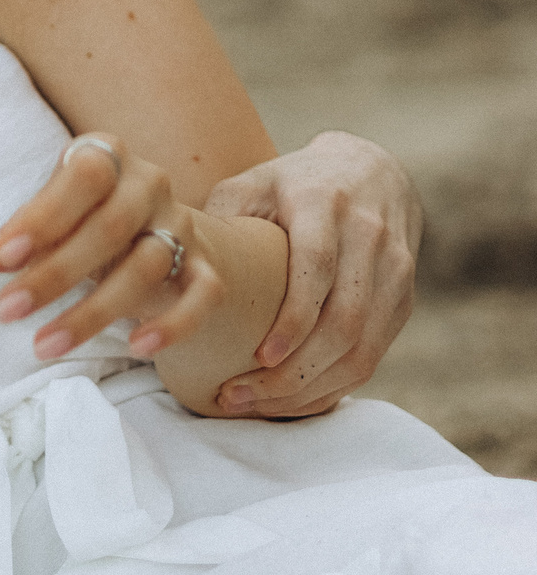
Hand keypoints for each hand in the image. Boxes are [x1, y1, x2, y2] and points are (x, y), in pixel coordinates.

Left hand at [0, 133, 223, 361]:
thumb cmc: (84, 217)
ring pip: (146, 267)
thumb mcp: (53, 217)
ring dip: (92, 312)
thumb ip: (25, 232)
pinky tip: (138, 348)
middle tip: (7, 311)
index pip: (83, 176)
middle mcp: (150, 185)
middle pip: (110, 227)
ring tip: (44, 345)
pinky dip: (174, 323)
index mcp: (109, 158)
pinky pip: (202, 296)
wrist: (157, 228)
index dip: (42, 217)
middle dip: (54, 274)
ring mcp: (182, 226)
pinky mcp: (207, 267)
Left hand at [202, 131, 419, 416]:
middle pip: (345, 320)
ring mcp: (396, 271)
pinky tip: (290, 400)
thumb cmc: (289, 184)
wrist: (370, 170)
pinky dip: (334, 386)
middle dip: (294, 371)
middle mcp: (370, 237)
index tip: (261, 357)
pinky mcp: (404, 300)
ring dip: (310, 387)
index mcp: (325, 204)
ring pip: (364, 347)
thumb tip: (170, 263)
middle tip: (238, 396)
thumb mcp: (249, 184)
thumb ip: (217, 219)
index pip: (318, 269)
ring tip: (254, 404)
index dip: (294, 319)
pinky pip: (374, 355)